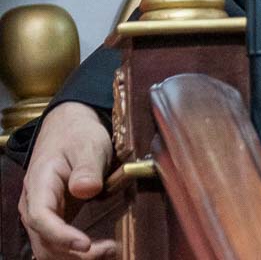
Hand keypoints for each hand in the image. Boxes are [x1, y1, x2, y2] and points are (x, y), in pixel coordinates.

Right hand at [18, 101, 116, 258]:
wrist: (69, 128)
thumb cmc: (78, 135)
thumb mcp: (88, 144)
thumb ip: (87, 167)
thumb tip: (85, 189)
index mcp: (39, 185)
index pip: (41, 218)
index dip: (61, 236)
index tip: (85, 244)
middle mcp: (34, 205)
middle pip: (44, 241)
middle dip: (73, 253)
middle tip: (109, 249)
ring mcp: (43, 214)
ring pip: (49, 248)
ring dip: (75, 257)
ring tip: (109, 250)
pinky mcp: (55, 218)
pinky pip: (58, 243)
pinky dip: (75, 252)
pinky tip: (100, 249)